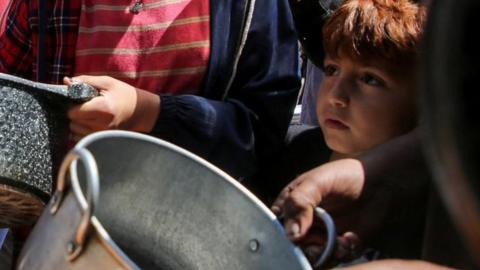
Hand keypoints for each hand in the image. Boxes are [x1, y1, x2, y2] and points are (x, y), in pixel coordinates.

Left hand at [65, 76, 160, 140]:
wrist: (141, 111)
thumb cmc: (124, 94)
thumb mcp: (107, 82)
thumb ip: (85, 80)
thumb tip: (66, 81)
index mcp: (103, 108)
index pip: (74, 112)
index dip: (72, 104)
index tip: (79, 100)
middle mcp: (102, 124)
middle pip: (73, 122)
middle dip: (75, 113)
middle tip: (84, 106)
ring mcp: (103, 134)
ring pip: (75, 131)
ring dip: (77, 122)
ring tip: (88, 114)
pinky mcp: (103, 139)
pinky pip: (81, 137)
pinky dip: (81, 130)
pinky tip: (90, 122)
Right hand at [271, 158, 392, 264]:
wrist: (381, 181)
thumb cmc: (345, 175)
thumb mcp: (317, 182)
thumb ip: (300, 203)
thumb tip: (291, 235)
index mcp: (291, 206)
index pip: (276, 226)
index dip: (282, 236)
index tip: (295, 237)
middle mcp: (303, 223)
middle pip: (293, 247)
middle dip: (305, 249)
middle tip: (320, 245)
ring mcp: (321, 236)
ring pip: (312, 257)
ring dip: (325, 253)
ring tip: (341, 241)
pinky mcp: (340, 246)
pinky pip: (334, 258)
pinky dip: (342, 252)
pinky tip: (351, 238)